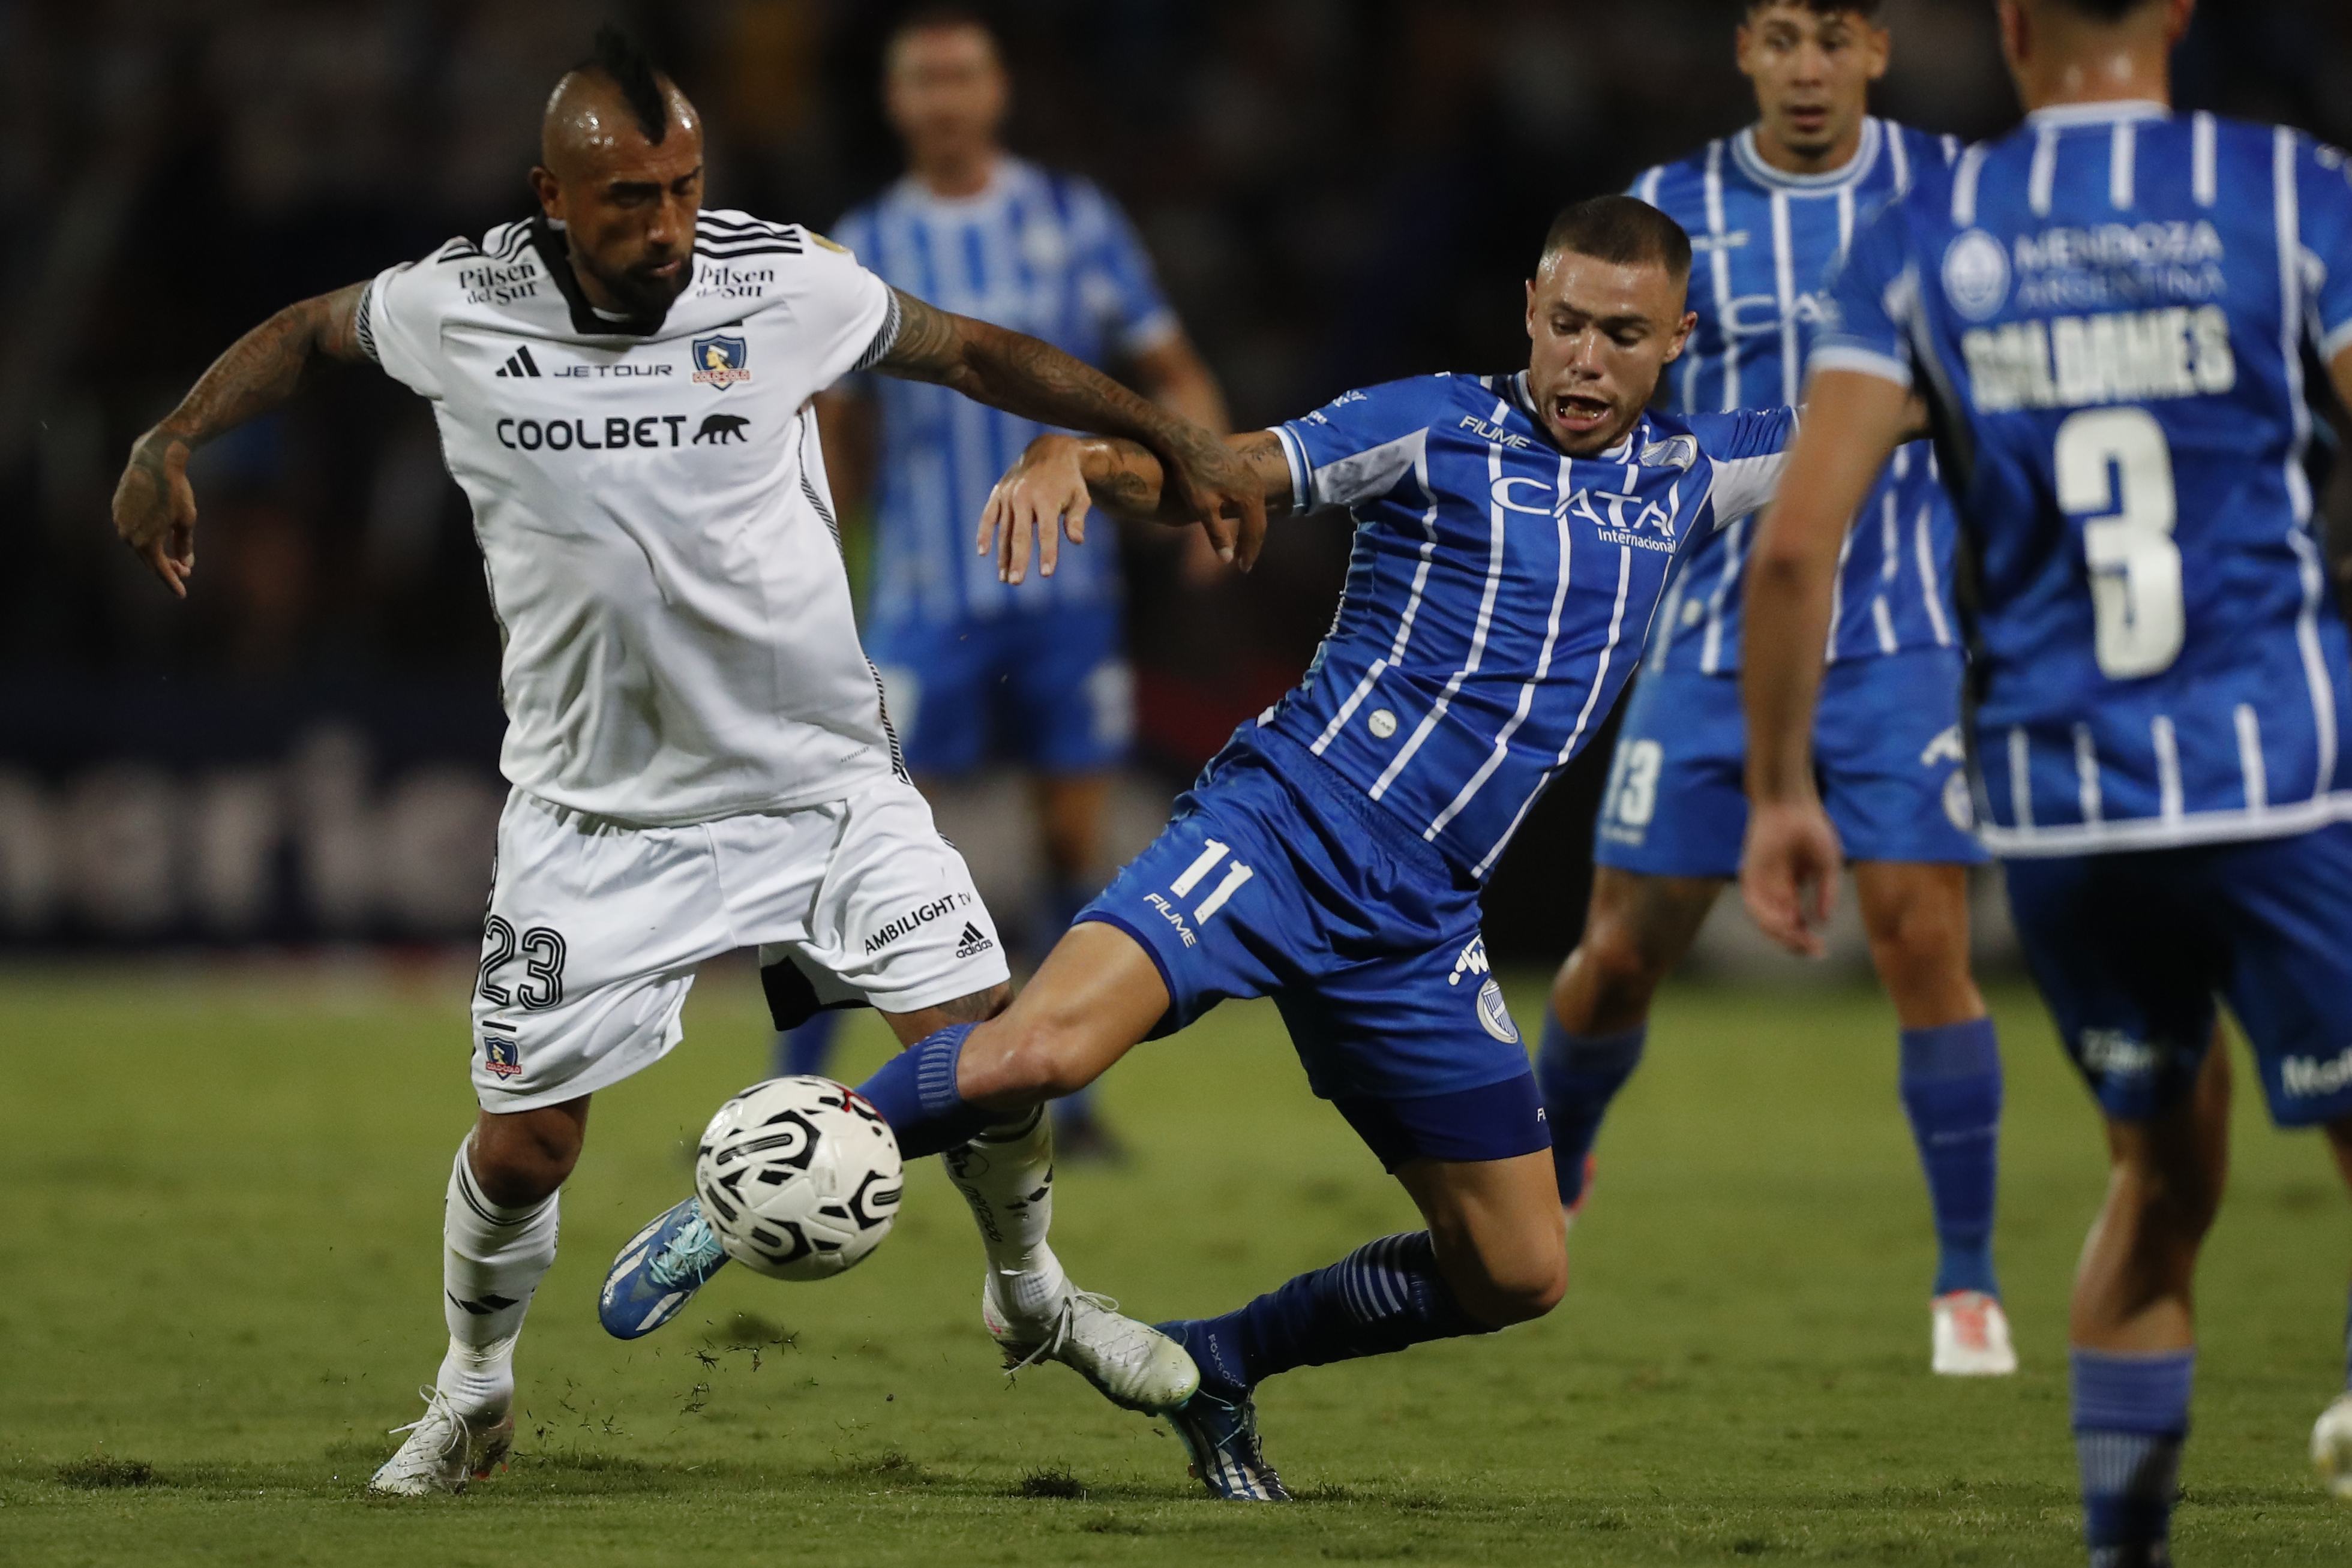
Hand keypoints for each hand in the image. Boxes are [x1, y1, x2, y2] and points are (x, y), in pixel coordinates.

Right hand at [112, 430, 196, 597]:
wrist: (154, 461)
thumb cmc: (175, 491)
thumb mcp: (186, 520)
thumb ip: (184, 545)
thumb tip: (186, 564)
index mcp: (146, 542)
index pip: (161, 570)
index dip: (172, 582)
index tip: (181, 594)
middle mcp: (127, 535)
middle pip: (149, 559)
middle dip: (166, 567)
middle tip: (183, 571)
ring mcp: (119, 522)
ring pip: (138, 544)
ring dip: (155, 551)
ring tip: (173, 555)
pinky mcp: (116, 509)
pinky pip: (131, 528)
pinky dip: (145, 535)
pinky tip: (156, 535)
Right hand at [978, 434, 1091, 584]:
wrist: (1049, 450)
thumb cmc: (1069, 480)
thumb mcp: (1081, 496)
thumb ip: (1077, 519)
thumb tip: (1076, 541)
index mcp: (1047, 499)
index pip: (1047, 532)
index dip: (1047, 553)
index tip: (1046, 574)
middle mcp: (1024, 497)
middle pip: (1020, 534)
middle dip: (1018, 560)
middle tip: (1016, 582)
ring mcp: (1009, 495)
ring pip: (1003, 530)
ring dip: (1002, 555)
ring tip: (1004, 577)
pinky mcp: (998, 493)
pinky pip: (989, 516)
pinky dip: (984, 533)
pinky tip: (983, 552)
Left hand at [1160, 434, 1268, 572]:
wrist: (1185, 440)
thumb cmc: (1192, 475)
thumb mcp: (1203, 509)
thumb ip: (1217, 534)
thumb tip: (1227, 559)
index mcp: (1251, 497)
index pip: (1255, 531)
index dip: (1249, 552)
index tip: (1243, 569)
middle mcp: (1256, 485)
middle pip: (1259, 521)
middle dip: (1251, 543)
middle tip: (1243, 562)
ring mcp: (1250, 474)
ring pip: (1255, 508)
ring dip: (1249, 528)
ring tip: (1240, 545)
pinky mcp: (1241, 467)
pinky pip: (1250, 497)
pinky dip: (1245, 513)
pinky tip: (1236, 520)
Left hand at [1739, 794, 1843, 957]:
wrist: (1791, 804)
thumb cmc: (1811, 829)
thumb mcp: (1827, 866)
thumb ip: (1826, 894)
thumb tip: (1823, 922)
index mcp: (1791, 889)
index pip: (1795, 923)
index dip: (1806, 940)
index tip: (1822, 952)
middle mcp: (1774, 890)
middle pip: (1780, 927)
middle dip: (1796, 943)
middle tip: (1814, 951)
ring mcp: (1761, 883)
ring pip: (1766, 921)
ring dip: (1782, 935)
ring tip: (1800, 941)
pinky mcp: (1749, 875)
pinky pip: (1753, 904)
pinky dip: (1767, 918)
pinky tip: (1785, 925)